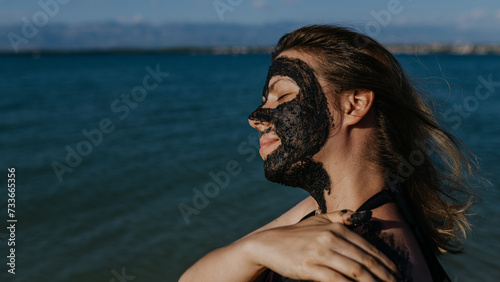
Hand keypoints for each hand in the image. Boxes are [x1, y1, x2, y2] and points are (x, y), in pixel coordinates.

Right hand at [244, 210, 397, 281]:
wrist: (268, 244)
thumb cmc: (296, 234)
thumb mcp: (319, 220)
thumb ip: (342, 217)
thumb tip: (364, 216)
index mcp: (336, 228)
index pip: (368, 248)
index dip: (386, 263)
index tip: (397, 274)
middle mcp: (330, 238)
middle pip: (365, 261)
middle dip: (385, 276)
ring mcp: (320, 254)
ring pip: (355, 272)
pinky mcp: (309, 268)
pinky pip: (337, 281)